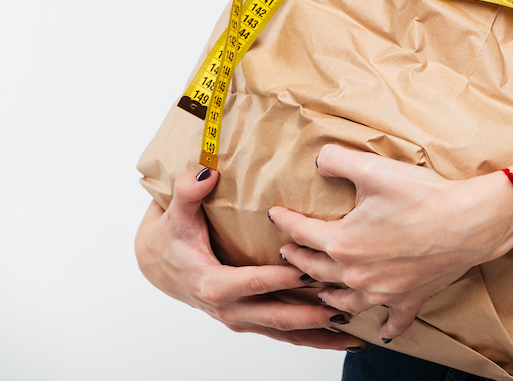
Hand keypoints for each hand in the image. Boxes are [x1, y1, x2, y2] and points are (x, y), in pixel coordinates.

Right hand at [135, 166, 363, 350]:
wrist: (158, 266)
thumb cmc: (171, 238)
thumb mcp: (175, 215)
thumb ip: (187, 193)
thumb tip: (203, 175)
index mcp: (213, 284)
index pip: (254, 282)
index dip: (281, 280)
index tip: (312, 273)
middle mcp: (229, 309)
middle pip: (276, 317)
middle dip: (312, 316)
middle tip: (345, 307)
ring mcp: (241, 319)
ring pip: (284, 333)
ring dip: (318, 336)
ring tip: (353, 338)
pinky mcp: (250, 321)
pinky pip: (284, 334)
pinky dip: (311, 338)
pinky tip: (340, 338)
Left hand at [269, 145, 512, 340]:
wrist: (470, 222)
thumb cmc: (425, 197)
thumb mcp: (374, 169)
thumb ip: (337, 160)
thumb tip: (318, 161)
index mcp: (342, 242)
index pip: (301, 232)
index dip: (285, 220)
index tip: (275, 214)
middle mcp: (356, 274)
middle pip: (315, 268)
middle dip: (297, 258)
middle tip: (288, 251)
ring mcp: (382, 291)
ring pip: (343, 300)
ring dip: (327, 295)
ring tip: (320, 289)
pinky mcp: (408, 298)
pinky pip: (393, 321)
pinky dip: (385, 327)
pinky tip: (381, 332)